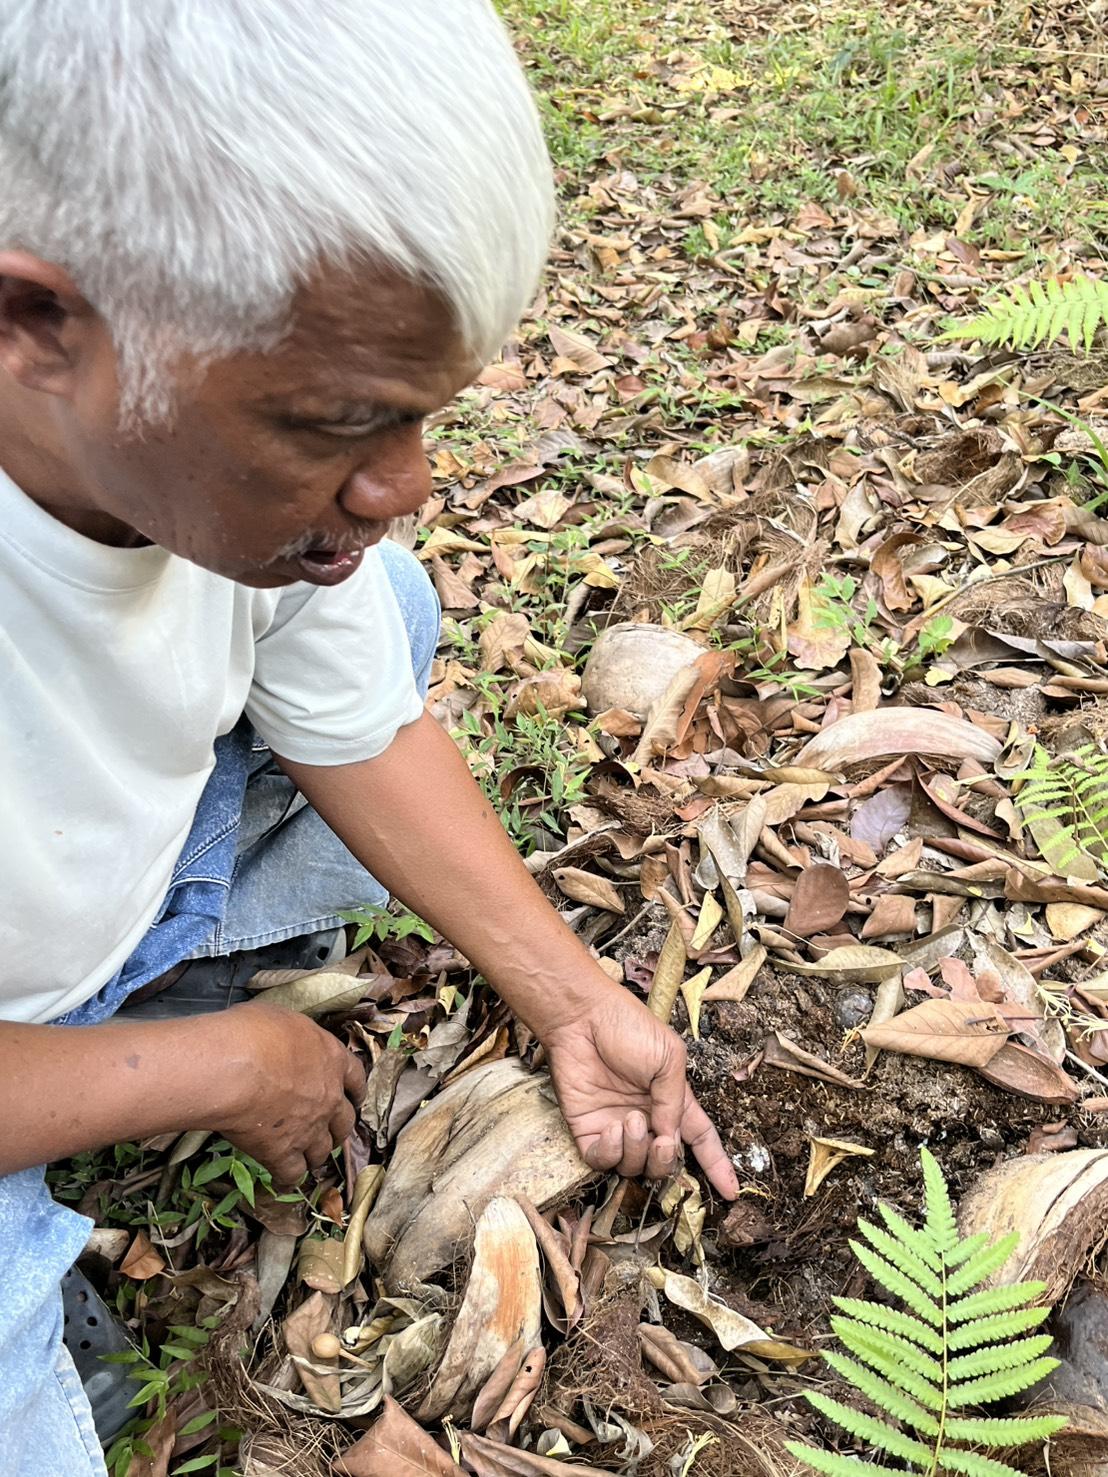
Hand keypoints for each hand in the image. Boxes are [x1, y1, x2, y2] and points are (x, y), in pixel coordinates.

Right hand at [213, 1002, 365, 1185]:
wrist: (234, 1068)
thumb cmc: (254, 1033)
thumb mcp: (283, 1020)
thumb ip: (295, 1038)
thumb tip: (286, 1040)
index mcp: (333, 1060)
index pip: (356, 1078)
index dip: (355, 1090)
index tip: (354, 1097)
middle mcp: (329, 1098)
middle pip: (344, 1122)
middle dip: (337, 1128)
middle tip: (328, 1131)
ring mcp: (309, 1129)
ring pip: (322, 1151)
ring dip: (316, 1154)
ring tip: (306, 1157)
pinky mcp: (282, 1153)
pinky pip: (292, 1175)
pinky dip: (288, 1178)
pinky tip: (282, 1179)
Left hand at [542, 984, 738, 1199]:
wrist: (582, 1018)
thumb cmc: (628, 1028)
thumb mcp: (669, 1058)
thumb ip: (674, 1102)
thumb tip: (670, 1140)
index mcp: (672, 1101)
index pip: (700, 1140)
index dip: (716, 1165)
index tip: (731, 1191)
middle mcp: (646, 1119)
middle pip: (665, 1162)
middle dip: (667, 1162)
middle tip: (661, 1141)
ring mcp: (616, 1127)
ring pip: (634, 1168)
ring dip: (637, 1151)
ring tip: (630, 1119)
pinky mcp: (587, 1130)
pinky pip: (602, 1162)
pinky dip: (610, 1153)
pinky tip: (612, 1127)